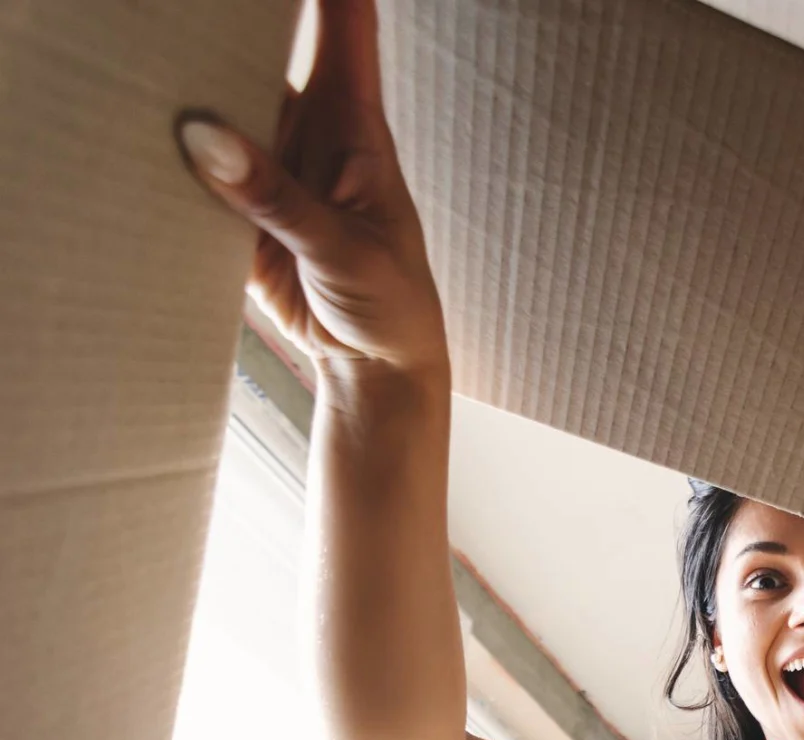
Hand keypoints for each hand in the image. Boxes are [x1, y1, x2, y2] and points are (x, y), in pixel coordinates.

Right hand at [177, 0, 446, 382]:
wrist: (375, 366)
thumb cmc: (391, 302)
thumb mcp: (343, 250)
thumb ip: (277, 197)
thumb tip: (205, 136)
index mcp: (355, 127)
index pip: (345, 32)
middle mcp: (309, 134)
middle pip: (262, 55)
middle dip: (225, 34)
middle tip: (179, 18)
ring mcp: (269, 168)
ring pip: (219, 108)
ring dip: (188, 96)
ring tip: (148, 70)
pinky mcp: (237, 208)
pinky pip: (195, 170)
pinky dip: (169, 158)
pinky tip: (138, 137)